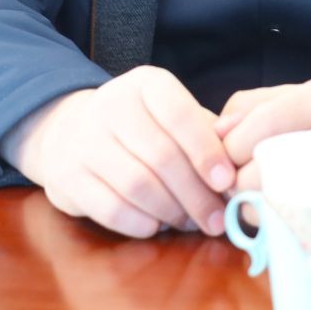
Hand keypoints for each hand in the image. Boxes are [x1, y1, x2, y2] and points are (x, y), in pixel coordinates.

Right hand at [3, 66, 235, 239]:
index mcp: (146, 84)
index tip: (227, 181)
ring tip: (189, 223)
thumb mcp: (173, 114)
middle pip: (161, 156)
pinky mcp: (68, 177)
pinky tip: (156, 225)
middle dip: (195, 195)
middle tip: (217, 220)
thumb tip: (242, 153)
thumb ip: (209, 132)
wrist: (70, 131)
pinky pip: (112, 209)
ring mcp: (85, 141)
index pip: (180, 115)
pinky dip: (141, 224)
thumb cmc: (142, 127)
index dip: (206, 151)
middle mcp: (111, 105)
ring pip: (137, 185)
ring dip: (171, 212)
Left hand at [215, 78, 310, 224]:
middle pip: (267, 167)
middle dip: (239, 183)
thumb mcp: (306, 95)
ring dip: (258, 211)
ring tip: (258, 203)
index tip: (224, 161)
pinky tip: (282, 221)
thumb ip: (255, 105)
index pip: (260, 124)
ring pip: (284, 204)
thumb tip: (213, 131)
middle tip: (236, 188)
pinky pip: (310, 230)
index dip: (230, 149)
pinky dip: (285, 231)